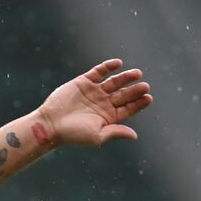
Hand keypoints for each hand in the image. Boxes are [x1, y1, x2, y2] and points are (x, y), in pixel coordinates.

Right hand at [34, 58, 153, 146]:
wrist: (51, 124)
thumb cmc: (74, 134)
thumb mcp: (97, 135)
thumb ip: (116, 132)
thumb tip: (134, 136)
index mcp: (109, 117)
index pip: (128, 108)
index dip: (138, 103)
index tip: (148, 98)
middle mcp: (104, 103)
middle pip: (124, 94)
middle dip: (134, 90)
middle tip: (145, 86)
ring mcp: (94, 91)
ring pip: (114, 82)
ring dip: (125, 77)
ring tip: (137, 73)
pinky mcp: (84, 81)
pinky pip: (99, 72)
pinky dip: (108, 67)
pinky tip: (118, 64)